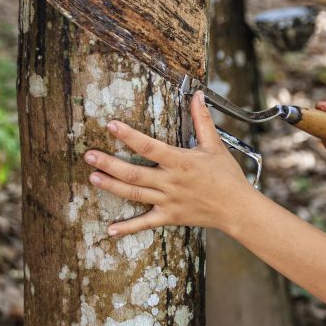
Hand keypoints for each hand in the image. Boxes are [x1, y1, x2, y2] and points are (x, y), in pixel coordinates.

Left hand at [84, 92, 250, 236]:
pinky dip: (128, 228)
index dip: (128, 135)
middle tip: (88, 155)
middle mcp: (170, 182)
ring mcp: (168, 201)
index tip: (111, 125)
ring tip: (93, 178)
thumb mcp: (215, 145)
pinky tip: (111, 230)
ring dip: (112, 186)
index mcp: (180, 162)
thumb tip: (197, 94)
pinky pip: (145, 224)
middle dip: (109, 164)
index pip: (149, 146)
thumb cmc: (227, 176)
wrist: (237, 208)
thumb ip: (202, 120)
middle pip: (133, 172)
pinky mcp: (170, 217)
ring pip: (134, 194)